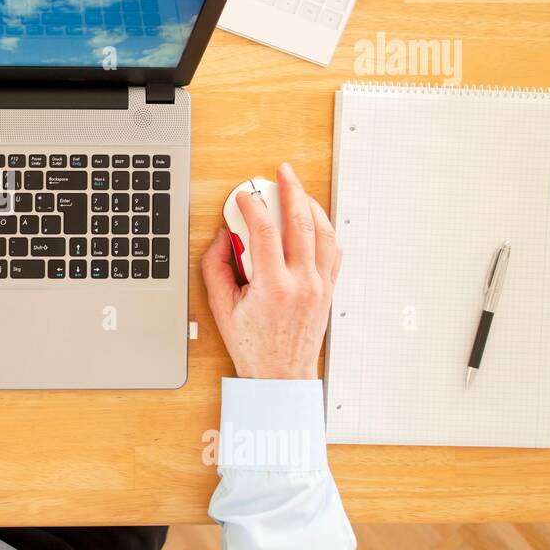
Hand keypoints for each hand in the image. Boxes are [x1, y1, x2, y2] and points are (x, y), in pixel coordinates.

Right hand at [200, 163, 340, 379]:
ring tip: (299, 190)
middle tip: (281, 173)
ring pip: (324, 233)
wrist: (281, 376)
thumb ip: (215, 267)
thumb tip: (223, 237)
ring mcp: (320, 285)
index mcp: (273, 287)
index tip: (243, 195)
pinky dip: (325, 229)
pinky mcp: (328, 289)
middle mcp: (302, 283)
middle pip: (300, 223)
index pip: (264, 231)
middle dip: (291, 191)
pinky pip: (333, 250)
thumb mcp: (220, 307)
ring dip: (312, 206)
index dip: (252, 205)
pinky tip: (315, 219)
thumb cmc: (251, 345)